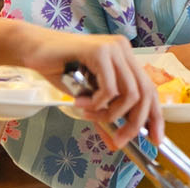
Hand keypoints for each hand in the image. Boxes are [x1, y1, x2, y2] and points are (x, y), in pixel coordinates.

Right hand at [17, 26, 163, 148]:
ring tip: (88, 115)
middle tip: (118, 140)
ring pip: (129, 95)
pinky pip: (109, 90)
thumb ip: (105, 113)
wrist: (34, 50)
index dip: (155, 117)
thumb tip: (117, 141)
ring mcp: (114, 49)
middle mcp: (124, 50)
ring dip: (109, 114)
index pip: (150, 89)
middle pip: (145, 94)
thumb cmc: (59, 69)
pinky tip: (80, 102)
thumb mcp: (88, 96)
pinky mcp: (100, 51)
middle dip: (133, 124)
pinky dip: (96, 104)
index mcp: (125, 58)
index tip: (155, 140)